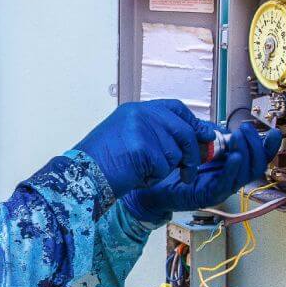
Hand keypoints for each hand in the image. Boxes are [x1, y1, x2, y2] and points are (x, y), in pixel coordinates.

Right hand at [74, 100, 219, 195]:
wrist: (80, 175)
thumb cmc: (101, 163)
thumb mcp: (129, 139)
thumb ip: (157, 134)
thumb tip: (192, 138)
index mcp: (136, 109)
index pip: (175, 108)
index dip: (193, 122)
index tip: (205, 135)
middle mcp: (140, 114)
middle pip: (183, 130)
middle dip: (192, 154)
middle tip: (189, 172)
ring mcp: (141, 129)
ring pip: (175, 153)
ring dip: (164, 170)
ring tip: (141, 172)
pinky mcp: (142, 147)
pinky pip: (163, 167)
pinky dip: (153, 178)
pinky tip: (135, 177)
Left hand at [121, 124, 283, 223]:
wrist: (148, 180)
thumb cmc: (170, 163)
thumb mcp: (193, 142)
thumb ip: (209, 135)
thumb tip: (226, 128)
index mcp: (227, 165)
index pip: (254, 157)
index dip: (266, 147)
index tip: (272, 133)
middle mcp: (227, 178)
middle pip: (255, 166)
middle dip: (256, 146)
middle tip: (246, 130)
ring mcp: (219, 188)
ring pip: (245, 175)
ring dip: (246, 155)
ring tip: (240, 139)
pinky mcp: (208, 196)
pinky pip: (227, 184)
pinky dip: (233, 169)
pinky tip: (234, 156)